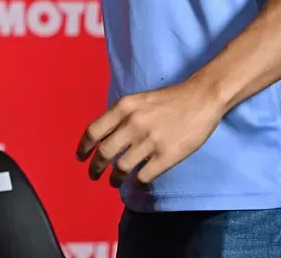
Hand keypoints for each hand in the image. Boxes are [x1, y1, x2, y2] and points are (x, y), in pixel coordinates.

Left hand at [76, 80, 225, 187]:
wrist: (201, 99)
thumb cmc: (168, 100)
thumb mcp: (137, 100)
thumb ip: (120, 116)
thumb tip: (104, 137)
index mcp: (123, 107)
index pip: (94, 131)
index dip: (83, 148)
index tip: (80, 158)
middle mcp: (133, 124)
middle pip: (104, 152)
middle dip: (95, 168)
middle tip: (93, 175)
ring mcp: (150, 141)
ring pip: (122, 167)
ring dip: (115, 178)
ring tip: (114, 182)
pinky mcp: (167, 155)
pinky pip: (144, 175)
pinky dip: (136, 182)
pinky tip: (135, 182)